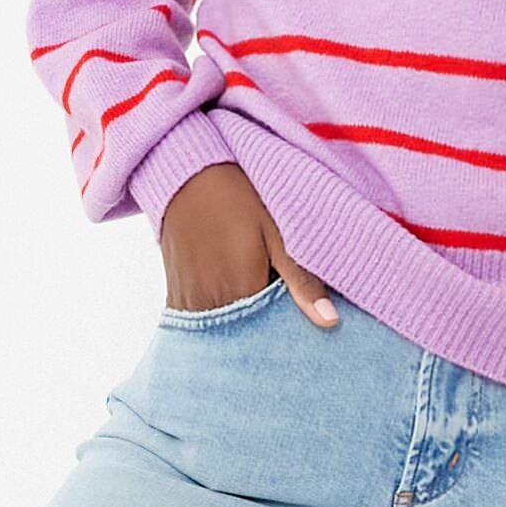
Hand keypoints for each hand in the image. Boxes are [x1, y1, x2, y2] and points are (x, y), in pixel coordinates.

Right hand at [158, 165, 337, 325]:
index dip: (288, 324)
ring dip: (242, 320)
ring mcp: (188, 303)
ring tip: (252, 288)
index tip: (297, 309)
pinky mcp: (175, 296)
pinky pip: (202, 320)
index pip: (272, 333)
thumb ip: (302, 280)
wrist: (186, 172)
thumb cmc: (238, 196)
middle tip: (276, 294)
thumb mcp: (278, 232)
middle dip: (265, 325)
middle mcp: (209, 306)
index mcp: (240, 292)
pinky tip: (230, 292)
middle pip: (247, 334)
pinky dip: (220, 314)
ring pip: (224, 329)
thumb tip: (330, 322)